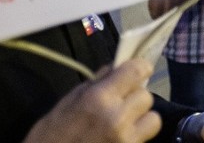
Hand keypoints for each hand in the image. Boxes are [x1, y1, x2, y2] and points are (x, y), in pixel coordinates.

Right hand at [23, 58, 160, 142]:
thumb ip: (96, 84)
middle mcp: (117, 117)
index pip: (137, 70)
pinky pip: (146, 138)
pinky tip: (121, 137)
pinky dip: (138, 135)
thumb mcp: (68, 102)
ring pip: (153, 118)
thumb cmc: (50, 135)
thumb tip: (116, 68)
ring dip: (142, 118)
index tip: (138, 69)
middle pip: (146, 96)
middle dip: (135, 97)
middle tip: (122, 103)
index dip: (141, 67)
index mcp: (99, 98)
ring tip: (125, 122)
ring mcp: (126, 139)